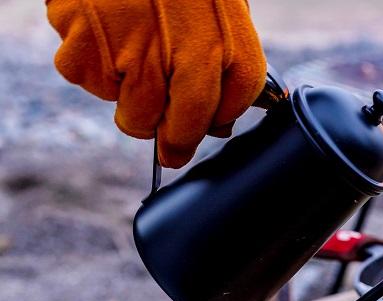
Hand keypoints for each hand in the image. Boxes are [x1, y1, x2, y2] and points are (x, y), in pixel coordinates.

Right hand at [47, 0, 266, 166]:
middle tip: (168, 145)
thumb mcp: (215, 8)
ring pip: (137, 114)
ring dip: (133, 109)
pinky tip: (104, 40)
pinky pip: (91, 83)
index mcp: (229, 35)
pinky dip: (94, 73)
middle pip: (185, 122)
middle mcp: (190, 45)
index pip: (234, 102)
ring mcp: (136, 46)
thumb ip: (222, 61)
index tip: (205, 129)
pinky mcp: (88, 41)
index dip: (217, 122)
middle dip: (175, 140)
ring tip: (132, 73)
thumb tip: (218, 124)